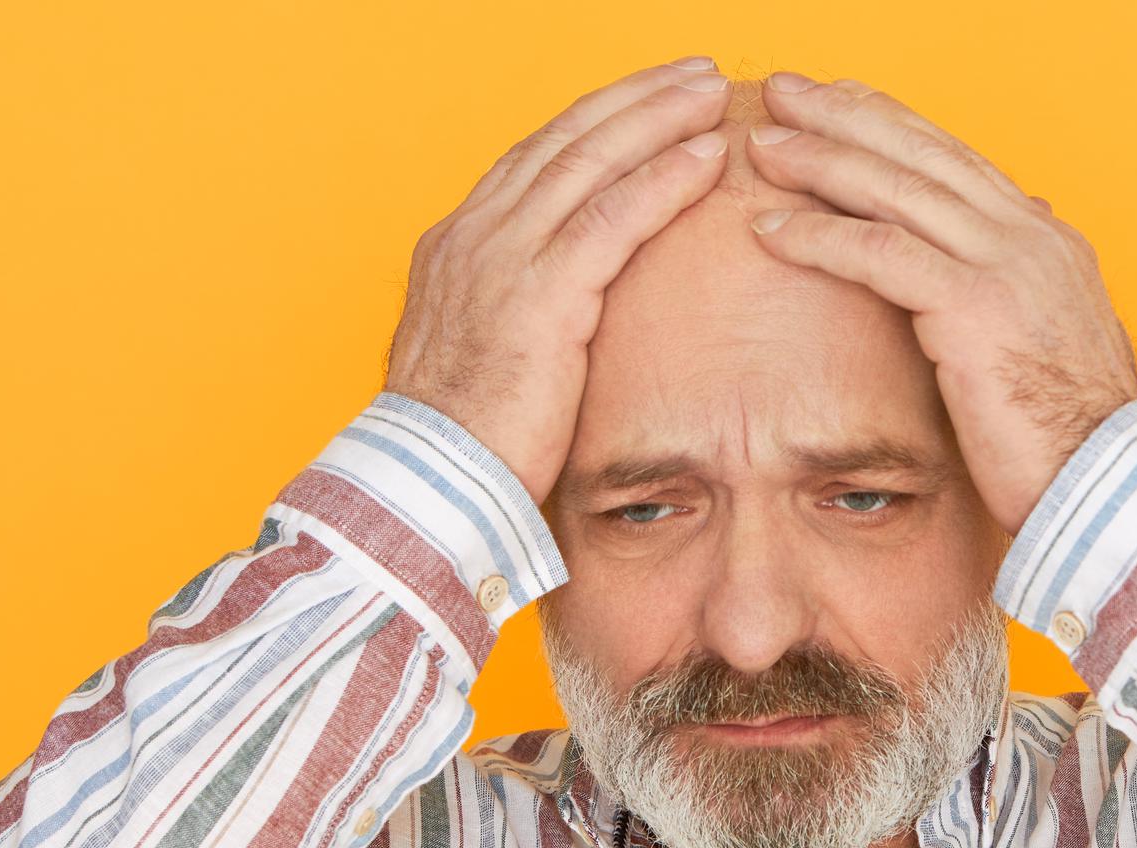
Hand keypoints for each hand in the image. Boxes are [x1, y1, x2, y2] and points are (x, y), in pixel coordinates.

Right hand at [384, 59, 733, 503]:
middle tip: (689, 74)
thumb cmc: (461, 441)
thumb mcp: (480, 357)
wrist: (429, 485)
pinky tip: (705, 157)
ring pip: (591, 161)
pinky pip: (614, 217)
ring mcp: (504, 259)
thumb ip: (515, 315)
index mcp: (457, 247)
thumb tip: (556, 318)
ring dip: (657, 119)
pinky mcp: (542, 295)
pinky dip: (664, 179)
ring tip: (708, 95)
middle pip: (564, 140)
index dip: (593, 124)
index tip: (642, 103)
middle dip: (633, 100)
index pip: (534, 162)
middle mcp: (475, 236)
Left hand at [742, 74, 1136, 531]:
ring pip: (897, 190)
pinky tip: (772, 230)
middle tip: (786, 91)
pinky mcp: (974, 308)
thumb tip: (1012, 254)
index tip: (839, 103)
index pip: (956, 161)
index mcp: (1046, 241)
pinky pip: (880, 255)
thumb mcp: (1046, 346)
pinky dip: (821, 237)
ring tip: (765, 145)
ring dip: (822, 161)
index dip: (892, 125)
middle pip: (922, 155)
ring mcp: (1005, 265)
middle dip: (846, 117)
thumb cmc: (1071, 438)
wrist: (1109, 482)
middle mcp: (1030, 236)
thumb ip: (1021, 291)